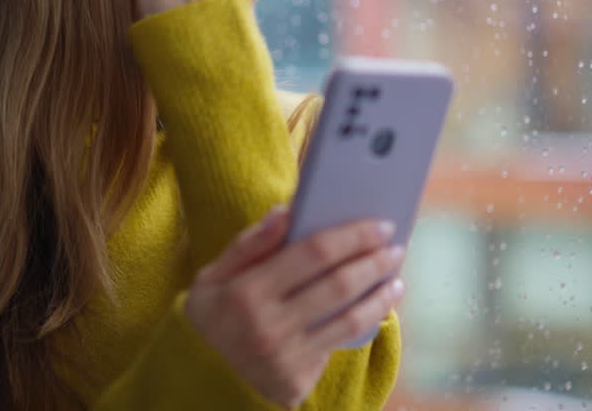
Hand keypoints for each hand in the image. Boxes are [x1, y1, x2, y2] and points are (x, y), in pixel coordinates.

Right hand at [184, 206, 405, 407]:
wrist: (196, 377)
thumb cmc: (210, 316)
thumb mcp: (212, 276)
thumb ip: (250, 244)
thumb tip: (287, 211)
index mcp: (245, 292)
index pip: (313, 253)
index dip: (352, 236)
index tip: (379, 225)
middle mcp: (268, 327)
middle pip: (339, 285)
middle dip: (374, 262)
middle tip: (395, 247)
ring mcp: (285, 358)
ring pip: (348, 320)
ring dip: (380, 296)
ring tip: (395, 280)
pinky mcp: (297, 381)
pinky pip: (337, 344)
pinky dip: (362, 324)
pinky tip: (374, 308)